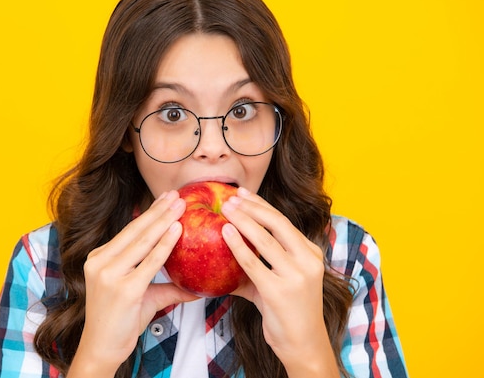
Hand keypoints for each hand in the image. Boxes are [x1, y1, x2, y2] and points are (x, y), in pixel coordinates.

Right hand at [69, 190, 197, 376]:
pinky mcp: (123, 288)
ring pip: (142, 241)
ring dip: (163, 221)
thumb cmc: (119, 322)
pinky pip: (149, 262)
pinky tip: (177, 230)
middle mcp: (100, 262)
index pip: (129, 230)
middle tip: (177, 195)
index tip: (165, 199)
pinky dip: (165, 244)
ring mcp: (109, 274)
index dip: (149, 213)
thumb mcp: (141, 297)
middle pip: (135, 230)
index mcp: (99, 258)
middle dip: (158, 211)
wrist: (101, 349)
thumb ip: (167, 287)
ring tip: (180, 205)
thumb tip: (197, 287)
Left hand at [221, 188, 338, 376]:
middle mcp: (308, 261)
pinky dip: (237, 245)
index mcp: (311, 253)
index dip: (262, 205)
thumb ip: (261, 260)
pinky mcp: (278, 291)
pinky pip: (253, 263)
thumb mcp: (280, 278)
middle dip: (252, 207)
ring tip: (226, 209)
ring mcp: (295, 276)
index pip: (283, 222)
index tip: (243, 193)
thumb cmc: (287, 310)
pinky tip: (225, 233)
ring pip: (265, 240)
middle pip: (277, 224)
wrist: (303, 344)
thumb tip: (229, 239)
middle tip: (231, 197)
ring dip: (243, 220)